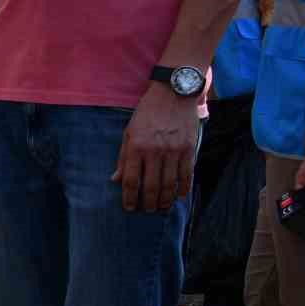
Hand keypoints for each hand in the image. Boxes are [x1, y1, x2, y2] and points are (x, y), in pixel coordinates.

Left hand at [111, 84, 197, 212]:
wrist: (173, 94)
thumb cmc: (147, 113)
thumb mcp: (129, 132)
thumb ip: (123, 157)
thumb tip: (116, 179)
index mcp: (136, 147)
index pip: (131, 180)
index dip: (129, 198)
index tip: (130, 207)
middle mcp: (155, 151)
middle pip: (151, 186)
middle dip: (149, 203)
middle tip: (147, 210)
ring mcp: (174, 151)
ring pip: (170, 184)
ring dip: (166, 200)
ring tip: (162, 207)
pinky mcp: (189, 149)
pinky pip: (186, 175)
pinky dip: (183, 188)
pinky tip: (179, 196)